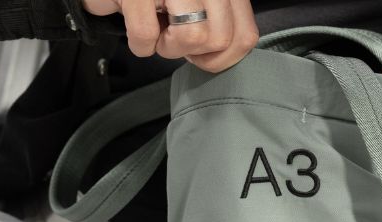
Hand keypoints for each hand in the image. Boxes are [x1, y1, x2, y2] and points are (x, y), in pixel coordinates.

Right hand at [82, 0, 258, 72]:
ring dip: (168, 47)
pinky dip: (139, 44)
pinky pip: (148, 36)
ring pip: (193, 36)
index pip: (245, 35)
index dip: (224, 56)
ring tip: (156, 31)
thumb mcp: (196, 5)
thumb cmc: (152, 1)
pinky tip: (135, 28)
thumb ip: (220, 23)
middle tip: (173, 38)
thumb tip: (228, 55)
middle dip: (193, 52)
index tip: (201, 53)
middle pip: (221, 39)